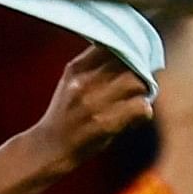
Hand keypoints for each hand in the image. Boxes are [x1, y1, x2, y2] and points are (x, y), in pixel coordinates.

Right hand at [28, 44, 154, 158]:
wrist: (48, 149)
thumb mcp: (70, 82)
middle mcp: (85, 82)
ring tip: (139, 100)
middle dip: (140, 72)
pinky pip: (139, 108)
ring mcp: (94, 103)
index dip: (130, 52)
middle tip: (142, 83)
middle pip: (129, 62)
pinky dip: (144, 112)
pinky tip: (136, 119)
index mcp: (77, 67)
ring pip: (137, 82)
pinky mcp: (105, 124)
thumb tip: (124, 51)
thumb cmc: (65, 115)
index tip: (135, 61)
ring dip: (144, 92)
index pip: (113, 45)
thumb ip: (92, 65)